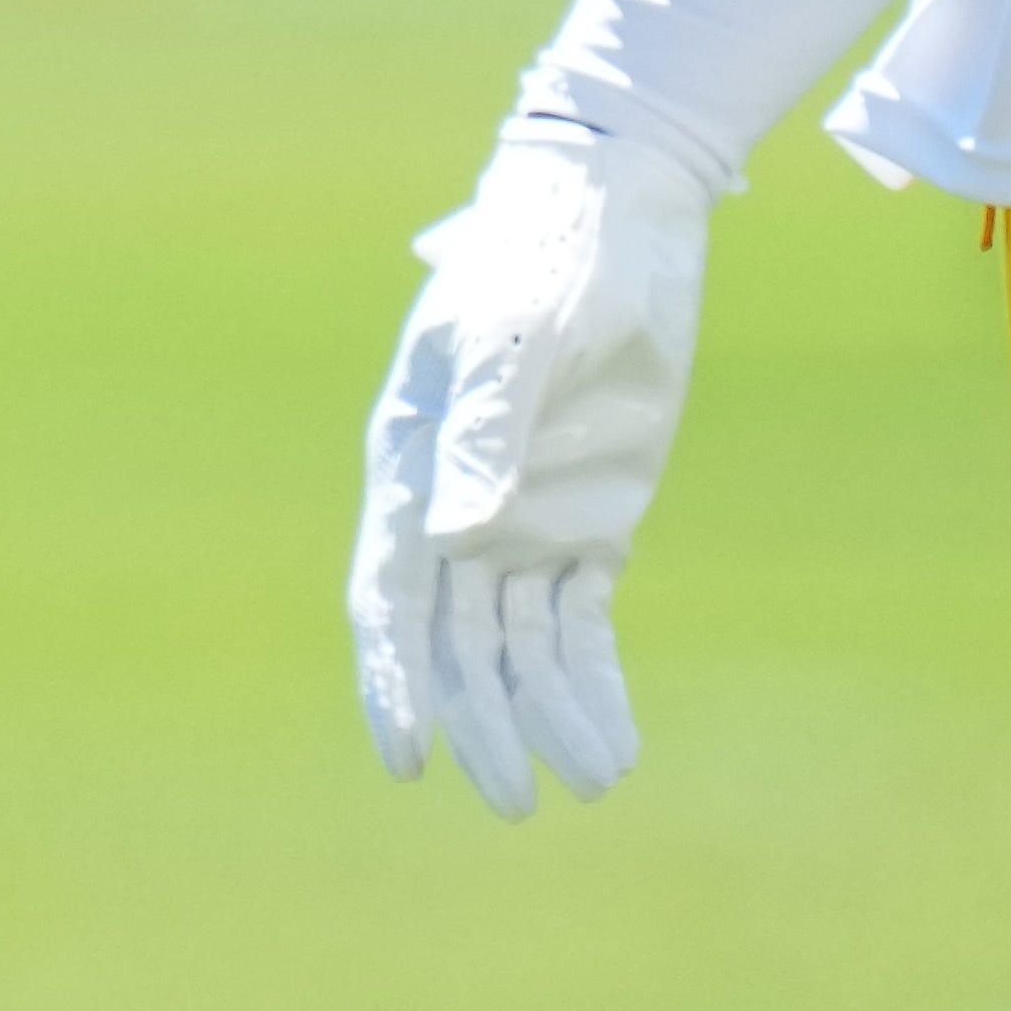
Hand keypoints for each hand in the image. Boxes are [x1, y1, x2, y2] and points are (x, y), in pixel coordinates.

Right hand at [351, 126, 708, 815]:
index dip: (392, 680)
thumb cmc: (546, 258)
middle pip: (457, 643)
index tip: (408, 759)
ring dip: (548, 715)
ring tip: (594, 780)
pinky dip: (594, 682)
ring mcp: (524, 517)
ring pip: (522, 646)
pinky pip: (582, 622)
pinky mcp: (590, 519)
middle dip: (481, 723)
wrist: (616, 210)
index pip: (391, 596)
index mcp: (413, 465)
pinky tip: (618, 739)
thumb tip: (460, 535)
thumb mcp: (517, 336)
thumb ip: (487, 430)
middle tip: (516, 800)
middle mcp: (459, 506)